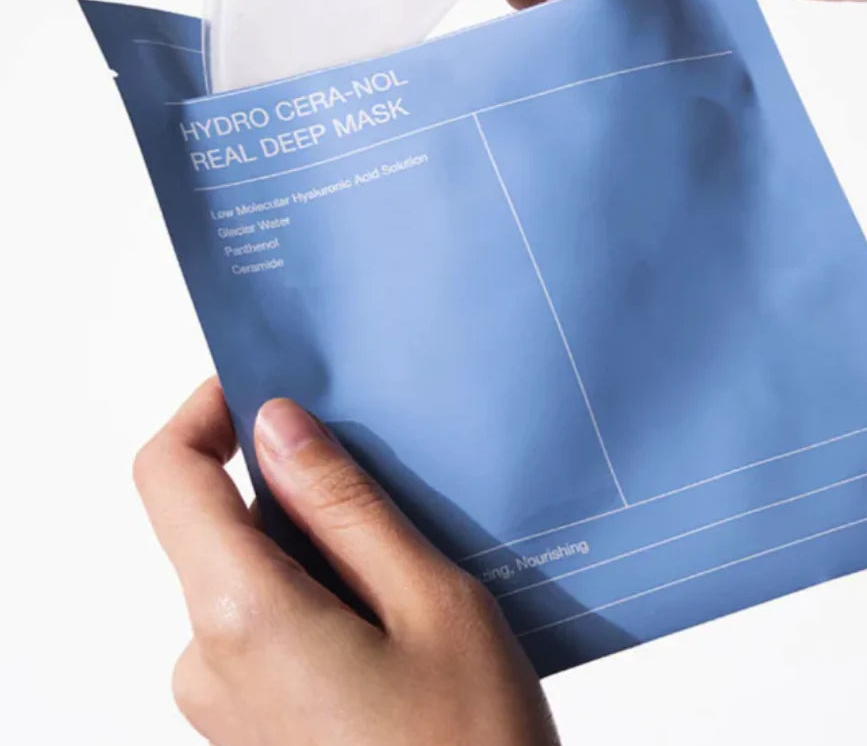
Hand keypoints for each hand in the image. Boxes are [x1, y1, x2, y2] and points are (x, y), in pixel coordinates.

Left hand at [134, 380, 557, 745]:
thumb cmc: (469, 745)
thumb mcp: (429, 599)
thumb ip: (344, 506)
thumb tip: (279, 423)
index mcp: (243, 618)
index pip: (168, 475)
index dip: (205, 410)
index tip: (266, 385)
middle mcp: (206, 660)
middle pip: (217, 521)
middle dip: (292, 486)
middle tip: (387, 479)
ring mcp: (222, 699)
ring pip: (248, 572)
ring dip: (315, 544)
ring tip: (408, 560)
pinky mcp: (249, 721)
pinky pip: (261, 621)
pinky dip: (315, 591)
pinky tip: (394, 612)